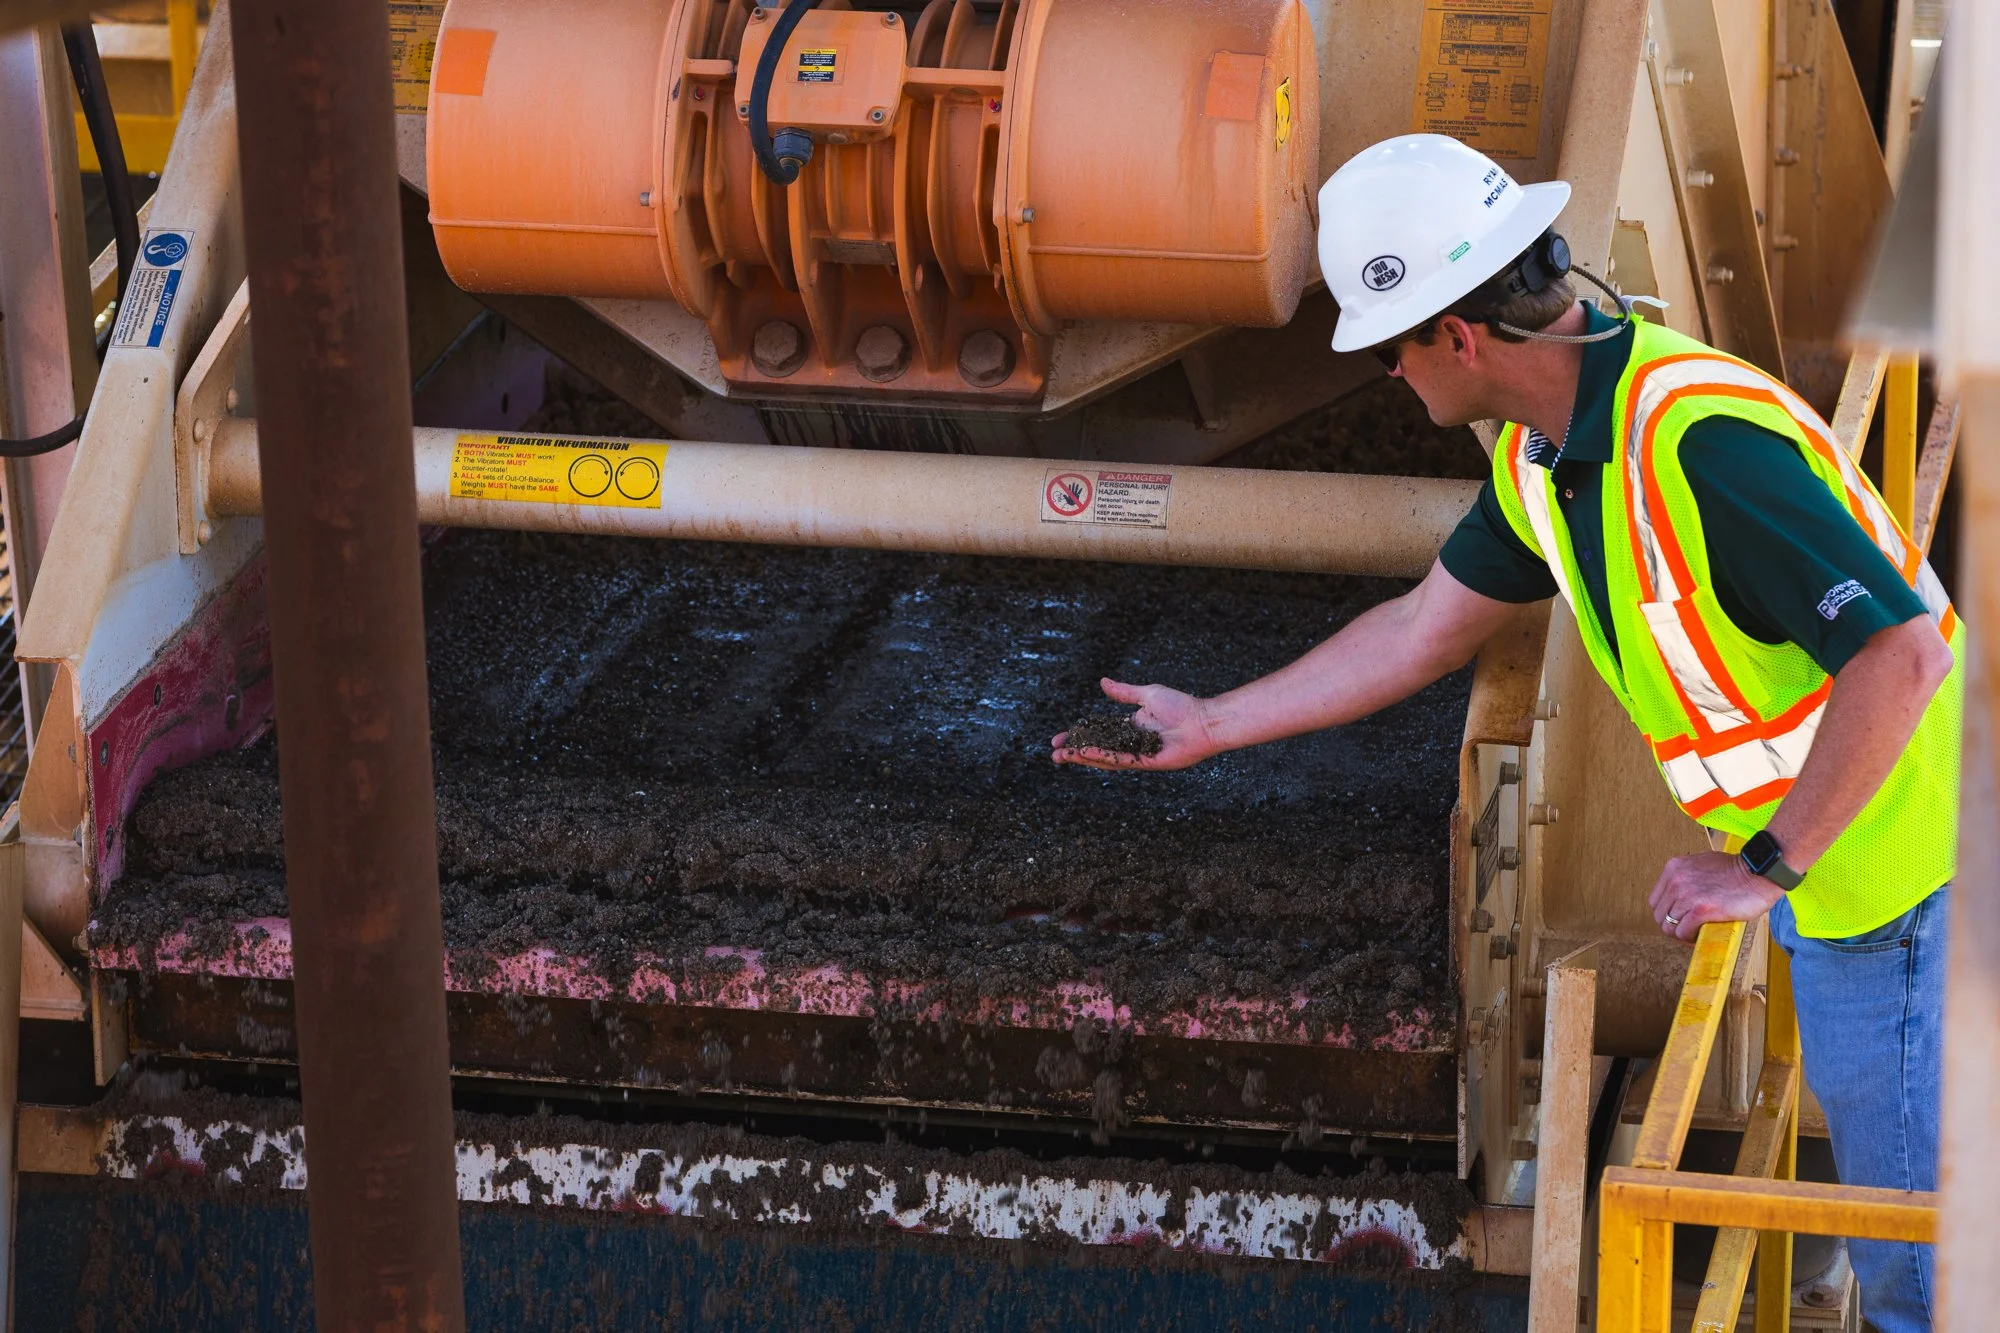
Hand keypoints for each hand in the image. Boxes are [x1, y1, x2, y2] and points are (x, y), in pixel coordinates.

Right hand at [1051, 678, 1221, 771]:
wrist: (1203, 721)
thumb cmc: (1181, 706)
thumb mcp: (1147, 694)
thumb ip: (1123, 693)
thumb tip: (1102, 683)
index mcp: (1130, 727)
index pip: (1098, 733)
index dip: (1079, 736)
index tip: (1061, 738)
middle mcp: (1131, 743)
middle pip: (1097, 749)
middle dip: (1075, 752)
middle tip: (1055, 754)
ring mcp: (1138, 754)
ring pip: (1105, 758)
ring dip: (1084, 757)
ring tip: (1064, 757)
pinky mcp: (1147, 762)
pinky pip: (1122, 760)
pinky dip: (1104, 757)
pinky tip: (1087, 753)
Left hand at [1649, 851, 1782, 942]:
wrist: (1759, 872)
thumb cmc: (1737, 870)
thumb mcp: (1702, 865)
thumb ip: (1687, 879)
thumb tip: (1681, 899)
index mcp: (1674, 868)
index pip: (1656, 901)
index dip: (1668, 914)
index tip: (1681, 919)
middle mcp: (1675, 880)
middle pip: (1660, 915)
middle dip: (1673, 926)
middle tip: (1689, 930)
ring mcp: (1686, 895)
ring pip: (1669, 927)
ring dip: (1682, 934)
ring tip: (1697, 934)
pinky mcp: (1700, 909)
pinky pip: (1683, 932)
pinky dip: (1690, 938)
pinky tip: (1701, 935)